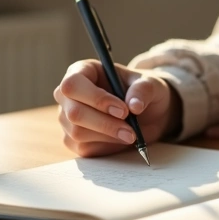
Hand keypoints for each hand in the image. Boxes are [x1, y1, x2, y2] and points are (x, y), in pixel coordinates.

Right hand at [54, 59, 180, 156]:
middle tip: (131, 130)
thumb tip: (134, 105)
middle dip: (105, 123)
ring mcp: (67, 118)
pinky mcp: (73, 139)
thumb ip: (143, 90)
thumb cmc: (142, 91)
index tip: (123, 110)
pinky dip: (106, 146)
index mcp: (83, 71)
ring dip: (108, 136)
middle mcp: (69, 95)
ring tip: (131, 134)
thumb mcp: (151, 84)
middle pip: (74, 112)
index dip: (96, 99)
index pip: (73, 84)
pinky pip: (84, 148)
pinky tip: (121, 139)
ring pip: (78, 132)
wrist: (147, 113)